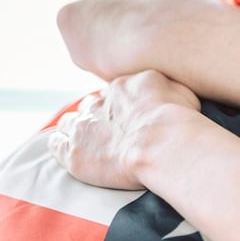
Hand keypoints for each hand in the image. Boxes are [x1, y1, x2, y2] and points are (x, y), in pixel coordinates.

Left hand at [49, 71, 200, 189]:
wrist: (164, 145)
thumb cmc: (179, 121)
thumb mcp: (182, 91)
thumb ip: (167, 88)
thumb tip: (165, 89)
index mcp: (123, 87)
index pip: (116, 94)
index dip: (123, 107)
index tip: (133, 119)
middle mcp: (98, 104)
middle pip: (91, 106)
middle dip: (99, 117)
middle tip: (116, 132)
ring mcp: (83, 128)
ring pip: (70, 122)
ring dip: (78, 130)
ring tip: (92, 143)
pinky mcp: (74, 153)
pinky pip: (56, 144)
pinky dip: (62, 146)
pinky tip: (74, 152)